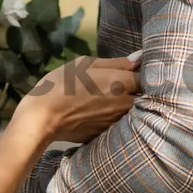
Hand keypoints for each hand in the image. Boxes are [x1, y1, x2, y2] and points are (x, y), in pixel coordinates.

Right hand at [18, 54, 139, 144]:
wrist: (44, 117)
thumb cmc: (62, 84)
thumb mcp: (86, 64)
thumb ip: (116, 63)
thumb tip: (139, 58)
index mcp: (123, 82)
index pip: (149, 77)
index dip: (144, 73)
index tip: (135, 70)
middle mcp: (126, 104)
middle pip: (145, 96)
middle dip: (139, 90)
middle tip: (123, 83)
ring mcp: (118, 121)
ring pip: (134, 110)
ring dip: (129, 103)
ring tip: (109, 96)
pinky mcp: (108, 133)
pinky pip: (120, 122)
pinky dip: (116, 116)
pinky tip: (100, 111)